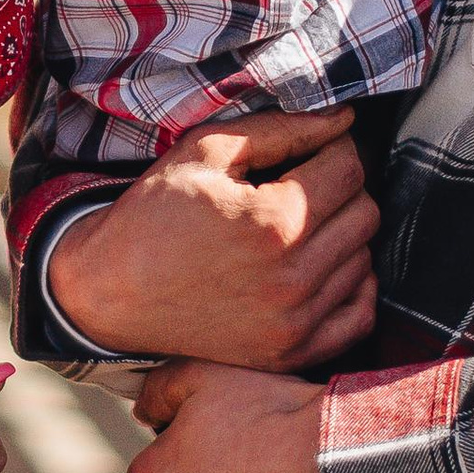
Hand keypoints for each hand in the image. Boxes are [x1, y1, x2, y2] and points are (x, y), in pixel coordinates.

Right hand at [45, 109, 377, 371]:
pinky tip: (316, 267)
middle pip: (364, 212)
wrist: (109, 293)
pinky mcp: (290, 354)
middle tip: (301, 185)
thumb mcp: (205, 150)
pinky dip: (349, 287)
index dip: (333, 146)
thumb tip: (344, 119)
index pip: (348, 168)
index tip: (311, 148)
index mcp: (272, 222)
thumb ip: (281, 128)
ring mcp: (294, 323)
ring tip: (296, 227)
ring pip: (364, 259)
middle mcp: (292, 277)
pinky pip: (359, 315)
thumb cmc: (154, 213)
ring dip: (341, 235)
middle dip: (339, 188)